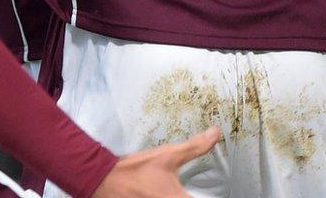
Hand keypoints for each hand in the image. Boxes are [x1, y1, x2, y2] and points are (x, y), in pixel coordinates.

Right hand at [90, 127, 219, 197]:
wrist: (104, 180)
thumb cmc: (134, 171)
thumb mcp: (168, 155)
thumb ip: (195, 147)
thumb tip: (214, 134)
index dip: (216, 196)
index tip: (222, 191)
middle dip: (193, 195)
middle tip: (194, 190)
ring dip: (182, 197)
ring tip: (178, 191)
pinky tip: (168, 194)